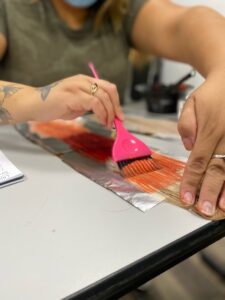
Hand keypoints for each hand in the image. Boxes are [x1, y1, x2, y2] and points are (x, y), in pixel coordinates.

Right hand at [26, 75, 123, 127]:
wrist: (35, 104)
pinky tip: (101, 121)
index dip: (116, 102)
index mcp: (85, 80)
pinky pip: (94, 103)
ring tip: (107, 124)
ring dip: (109, 113)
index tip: (119, 115)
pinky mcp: (72, 95)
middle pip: (109, 90)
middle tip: (116, 121)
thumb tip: (107, 113)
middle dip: (116, 107)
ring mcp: (77, 86)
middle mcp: (83, 80)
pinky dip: (101, 114)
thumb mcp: (77, 104)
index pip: (108, 87)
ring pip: (103, 97)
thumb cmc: (55, 105)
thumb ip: (90, 104)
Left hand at [178, 72, 224, 216]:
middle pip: (217, 169)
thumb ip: (186, 126)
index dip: (191, 182)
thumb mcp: (192, 103)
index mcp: (210, 129)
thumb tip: (188, 147)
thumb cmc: (213, 92)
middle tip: (203, 209)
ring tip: (222, 207)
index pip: (197, 162)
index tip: (186, 197)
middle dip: (209, 191)